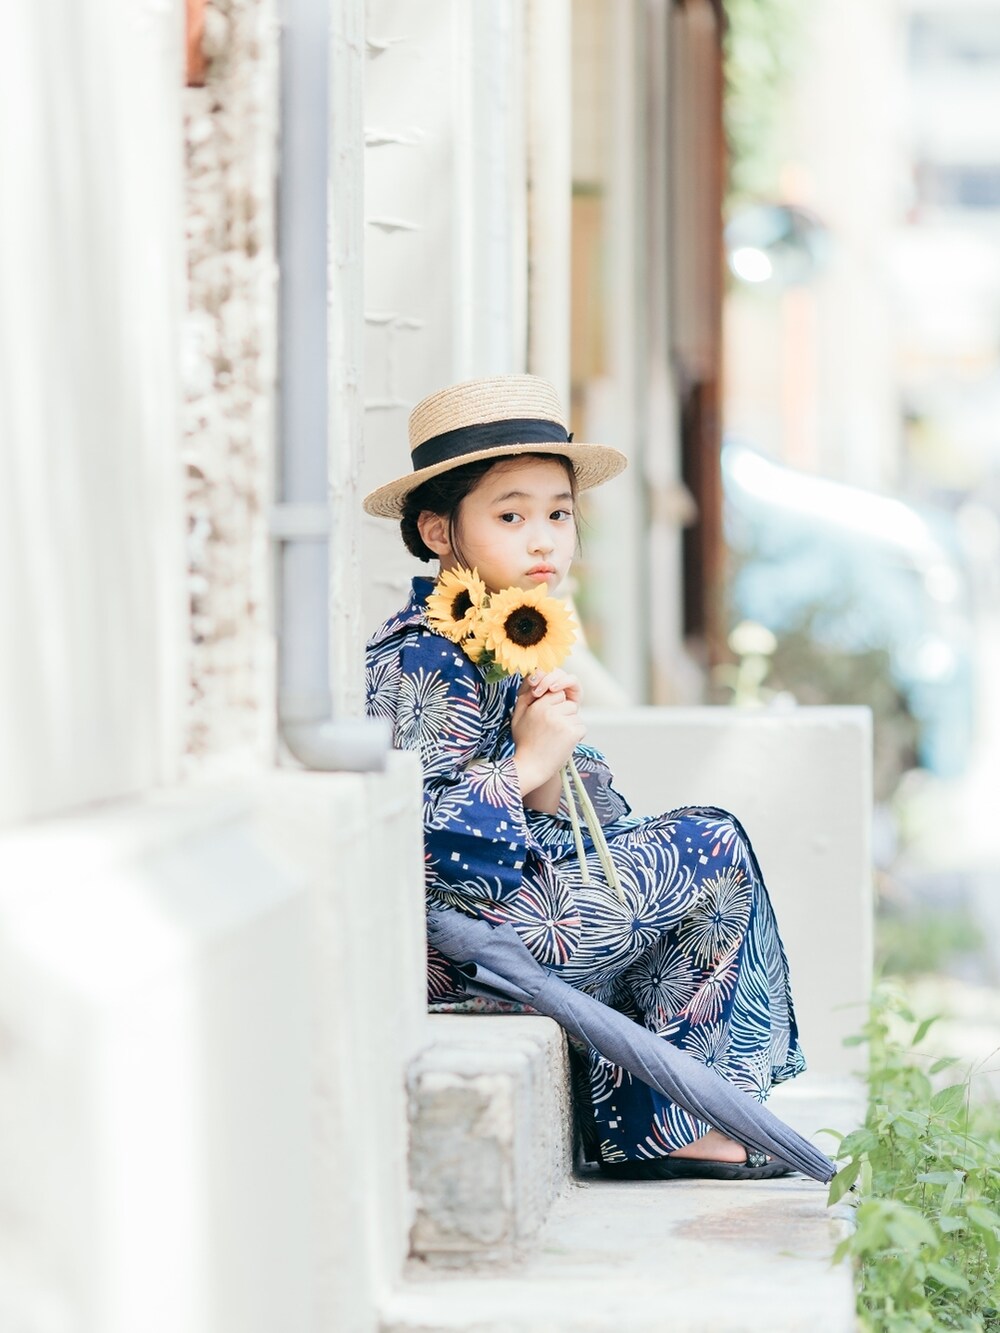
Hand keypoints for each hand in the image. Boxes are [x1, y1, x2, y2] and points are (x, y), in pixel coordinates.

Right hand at [511, 672, 585, 796]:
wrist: (530, 767)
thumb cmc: (524, 740)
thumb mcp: (519, 714)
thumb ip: (526, 693)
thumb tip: (538, 674)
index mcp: (537, 705)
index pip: (556, 693)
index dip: (553, 705)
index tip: (546, 719)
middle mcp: (550, 711)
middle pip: (568, 702)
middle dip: (563, 713)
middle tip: (550, 730)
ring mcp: (562, 722)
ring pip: (575, 714)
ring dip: (569, 724)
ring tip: (555, 737)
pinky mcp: (572, 733)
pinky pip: (581, 727)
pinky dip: (575, 736)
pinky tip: (562, 744)